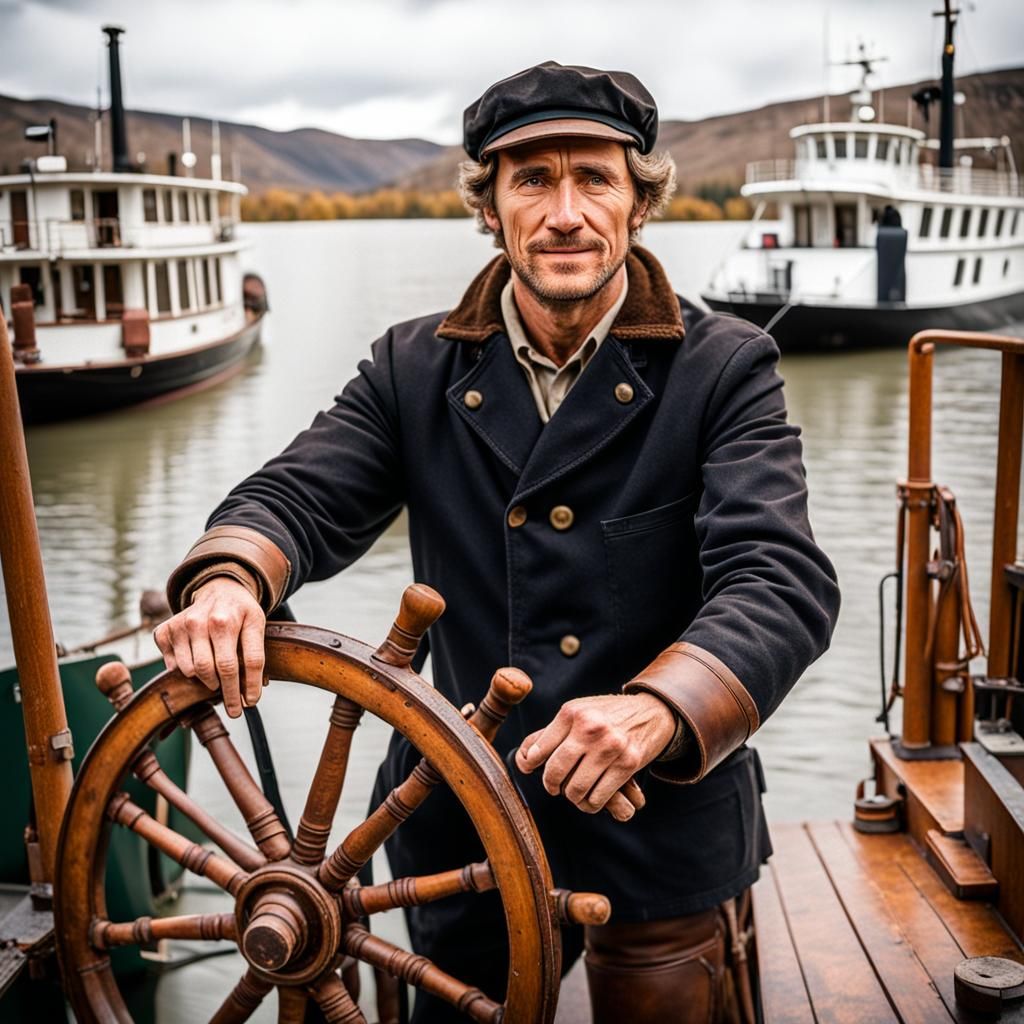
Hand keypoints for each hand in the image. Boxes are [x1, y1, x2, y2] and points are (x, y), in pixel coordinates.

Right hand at [153, 577, 265, 718]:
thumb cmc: (241, 613)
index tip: (246, 706)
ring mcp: (180, 625)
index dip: (244, 688)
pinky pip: (172, 667)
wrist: (219, 589)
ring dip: (205, 680)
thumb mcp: (256, 626)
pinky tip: (197, 660)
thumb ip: (255, 657)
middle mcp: (201, 620)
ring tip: (216, 674)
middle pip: (212, 670)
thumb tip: (251, 697)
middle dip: (225, 692)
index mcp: (228, 619)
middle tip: (232, 702)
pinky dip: (185, 671)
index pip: (238, 663)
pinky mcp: (165, 631)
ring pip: (190, 671)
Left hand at [514, 693, 675, 820]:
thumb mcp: (578, 712)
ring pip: (576, 789)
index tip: (531, 769)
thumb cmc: (608, 714)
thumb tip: (523, 759)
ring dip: (573, 797)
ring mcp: (611, 746)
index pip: (538, 749)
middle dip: (551, 785)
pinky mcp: (628, 763)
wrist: (652, 712)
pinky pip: (598, 797)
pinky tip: (591, 797)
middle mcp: (591, 728)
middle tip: (555, 786)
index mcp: (573, 713)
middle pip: (555, 772)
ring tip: (575, 792)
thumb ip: (550, 733)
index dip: (530, 764)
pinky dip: (591, 804)